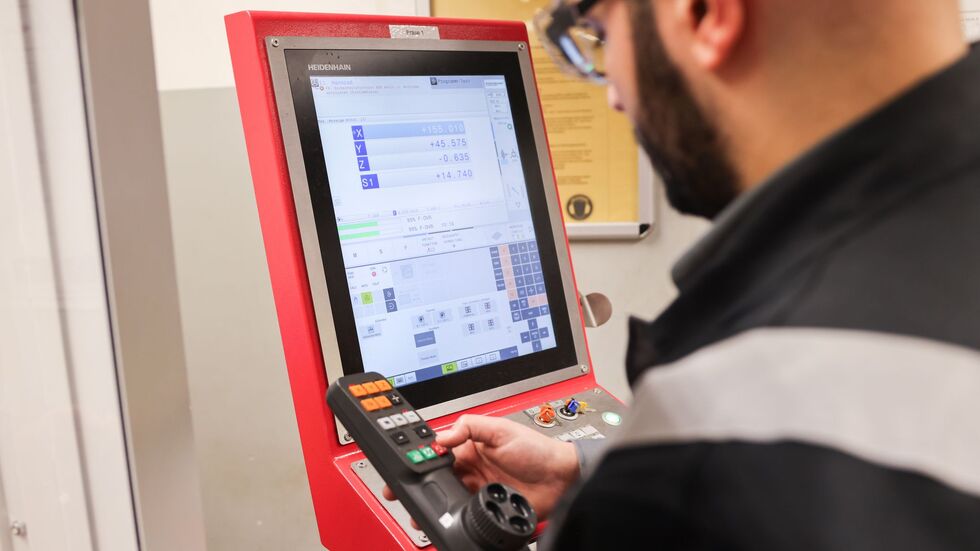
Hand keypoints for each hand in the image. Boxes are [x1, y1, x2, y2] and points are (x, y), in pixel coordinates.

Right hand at [383, 414, 579, 519]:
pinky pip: (462, 513)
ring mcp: (477, 489)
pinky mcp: (486, 507)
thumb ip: (469, 427)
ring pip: (445, 497)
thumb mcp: (501, 429)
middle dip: (417, 483)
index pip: (438, 450)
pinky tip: (442, 517)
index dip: (420, 457)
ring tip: (416, 510)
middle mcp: (471, 467)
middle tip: (399, 490)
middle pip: (436, 476)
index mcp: (470, 445)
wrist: (560, 479)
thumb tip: (442, 435)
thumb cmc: (536, 449)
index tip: (404, 464)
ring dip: (430, 503)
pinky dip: (450, 516)